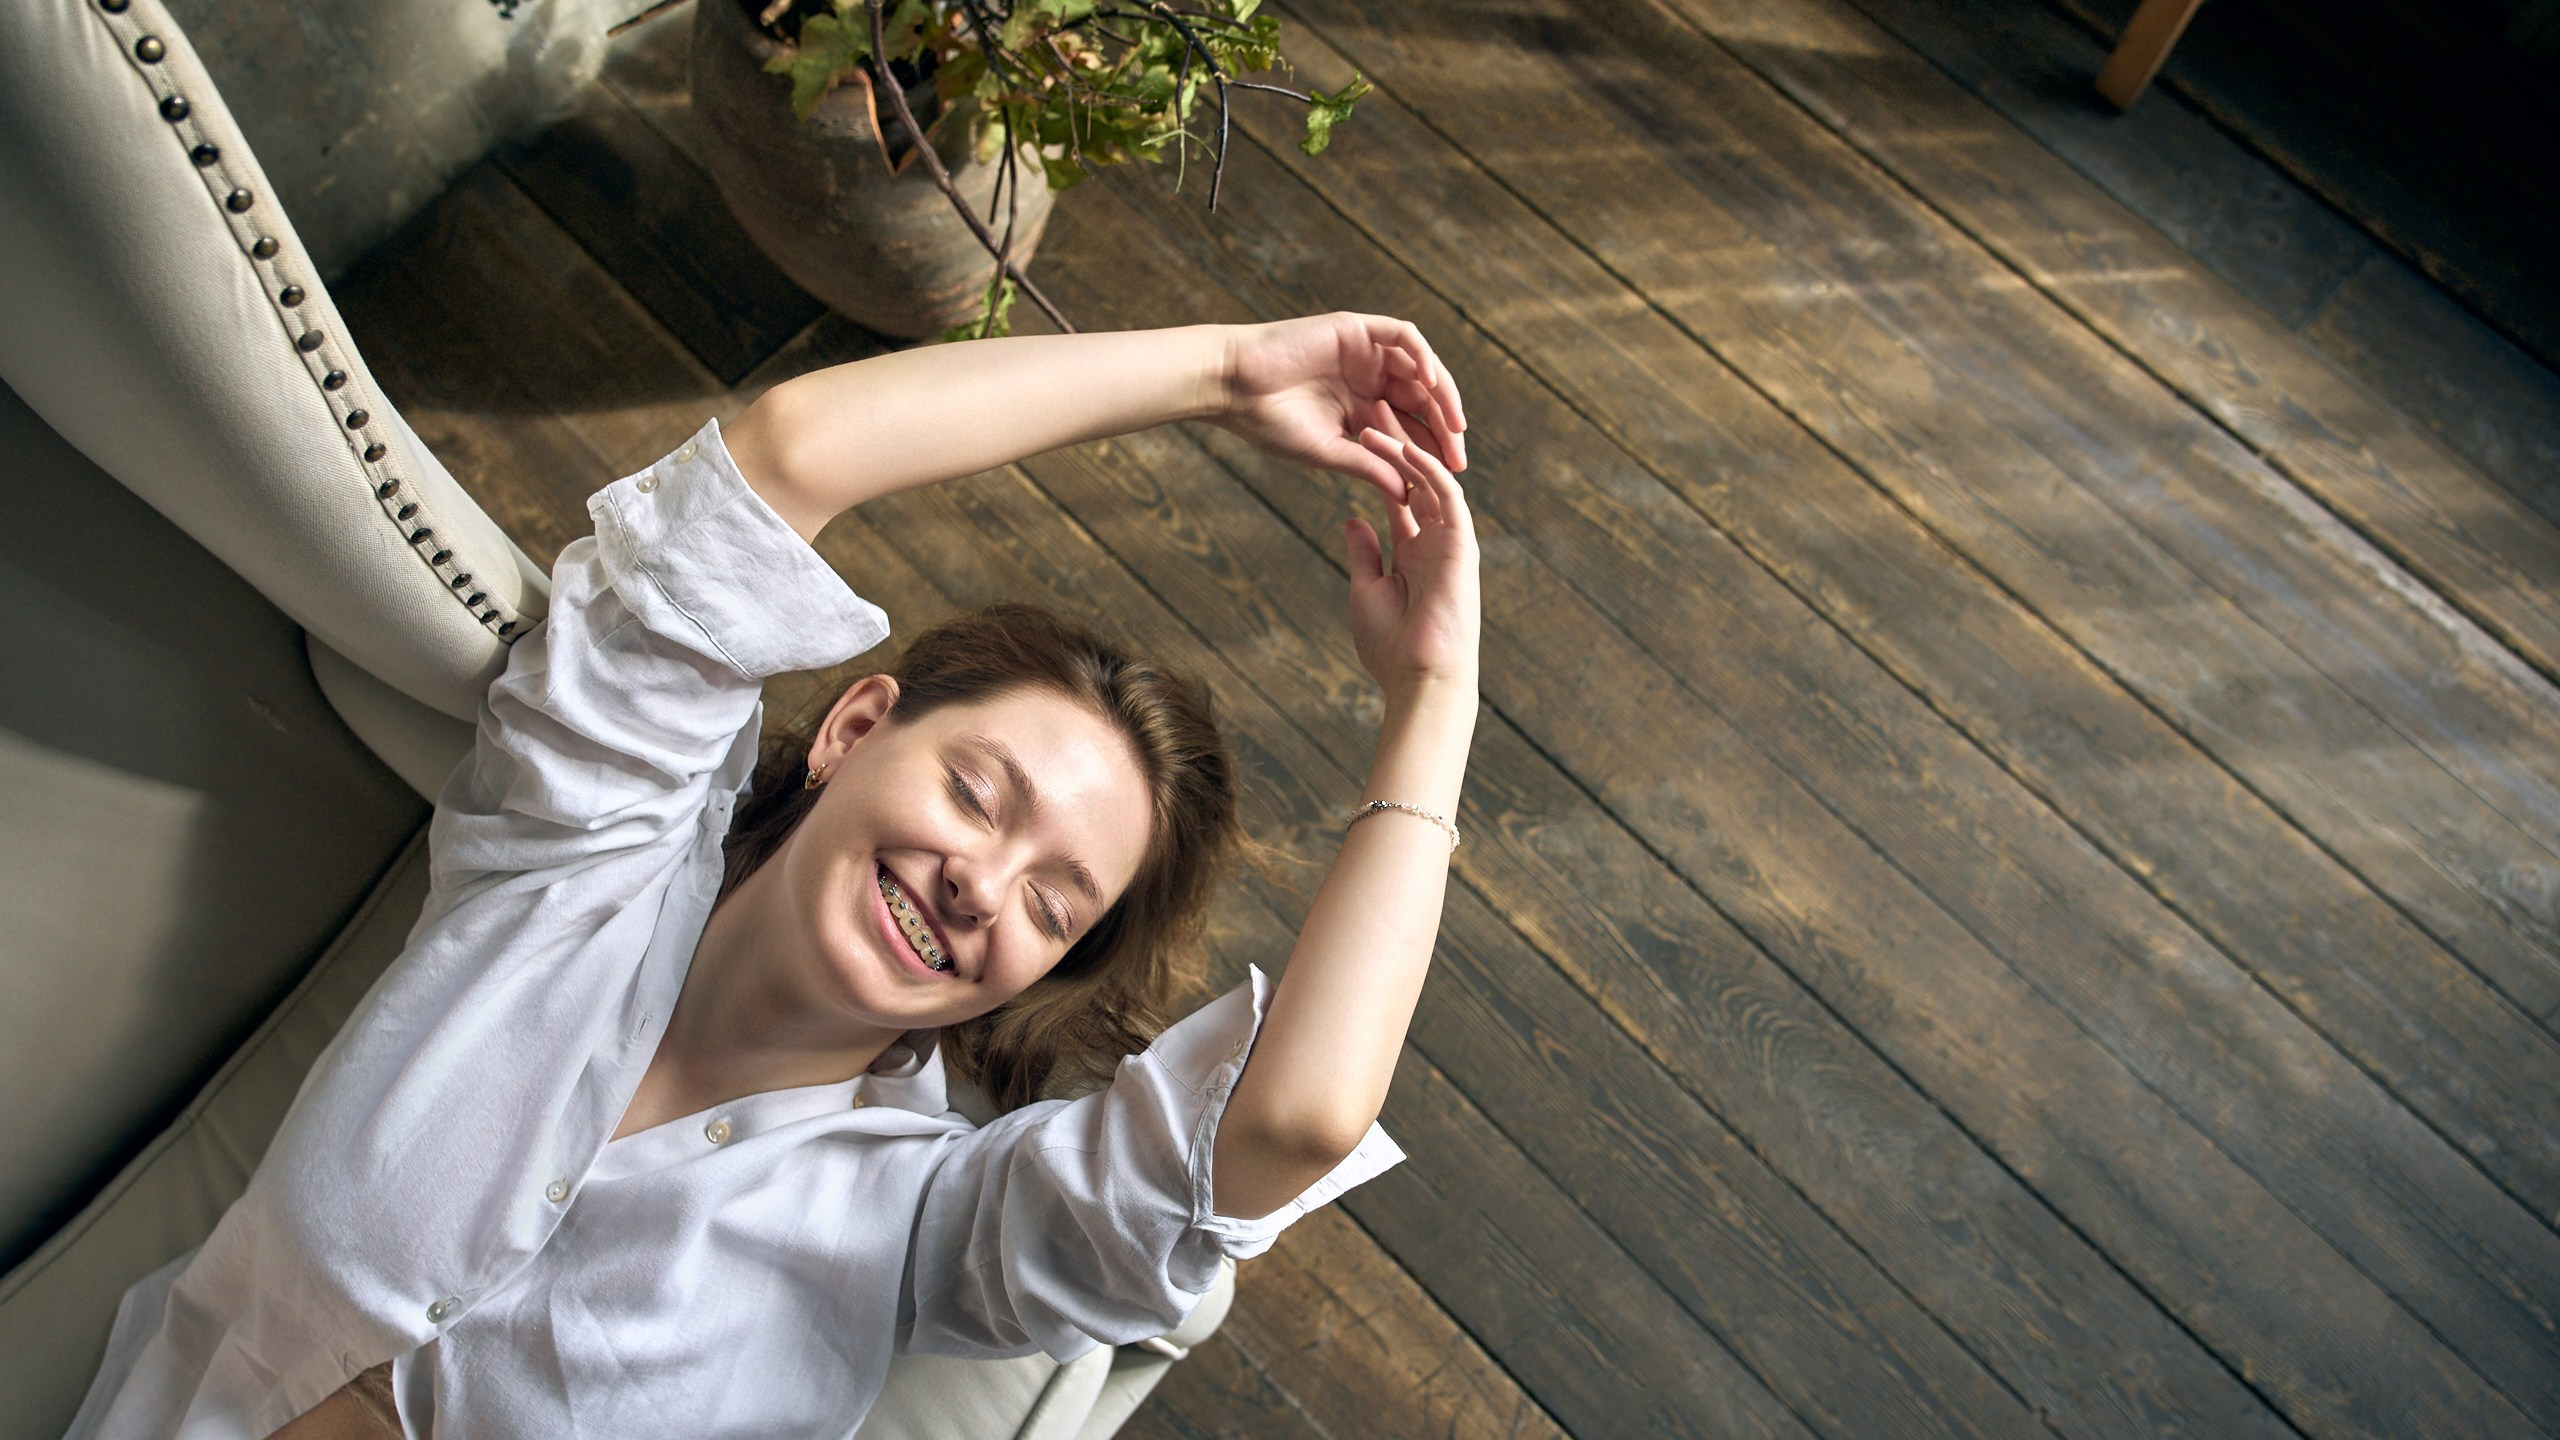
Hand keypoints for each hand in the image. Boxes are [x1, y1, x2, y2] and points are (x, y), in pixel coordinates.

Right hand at [1214, 313, 1468, 500]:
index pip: (1410, 427)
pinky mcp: (1356, 329)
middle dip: (1446, 427)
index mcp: (1361, 408)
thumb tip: (1407, 493)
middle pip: (1423, 399)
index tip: (1452, 477)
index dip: (1434, 450)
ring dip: (1443, 394)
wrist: (1233, 386)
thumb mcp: (1327, 450)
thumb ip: (1368, 465)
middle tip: (1460, 457)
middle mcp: (1368, 378)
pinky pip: (1403, 336)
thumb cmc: (1268, 421)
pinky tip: (1429, 384)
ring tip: (1455, 425)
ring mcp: (1364, 352)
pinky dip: (1421, 356)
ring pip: (1420, 368)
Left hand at [1346, 429, 1480, 701]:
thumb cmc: (1391, 647)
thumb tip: (1351, 520)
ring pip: (1430, 478)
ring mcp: (1451, 539)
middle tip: (1369, 404)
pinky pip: (1446, 494)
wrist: (1419, 678)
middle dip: (1393, 441)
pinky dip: (1426, 467)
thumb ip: (1364, 553)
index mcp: (1414, 551)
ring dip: (1404, 446)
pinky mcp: (1462, 543)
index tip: (1354, 434)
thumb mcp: (1365, 591)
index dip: (1379, 465)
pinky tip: (1401, 444)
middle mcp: (1436, 540)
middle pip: (1415, 477)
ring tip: (1374, 416)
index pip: (1397, 496)